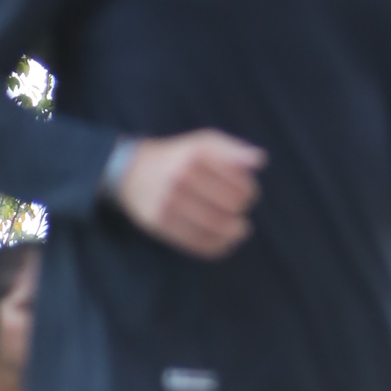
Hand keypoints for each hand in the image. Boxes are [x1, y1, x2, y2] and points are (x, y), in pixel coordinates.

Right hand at [108, 131, 265, 256]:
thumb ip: (233, 149)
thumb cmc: (177, 156)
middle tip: (240, 216)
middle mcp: (180, 179)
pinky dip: (215, 247)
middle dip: (239, 215)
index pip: (237, 185)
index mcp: (195, 157)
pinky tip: (224, 244)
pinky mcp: (159, 223)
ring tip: (238, 232)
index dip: (249, 194)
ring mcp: (167, 202)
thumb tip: (260, 160)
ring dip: (231, 234)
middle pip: (227, 208)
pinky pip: (194, 242)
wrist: (131, 171)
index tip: (248, 196)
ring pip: (212, 228)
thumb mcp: (203, 143)